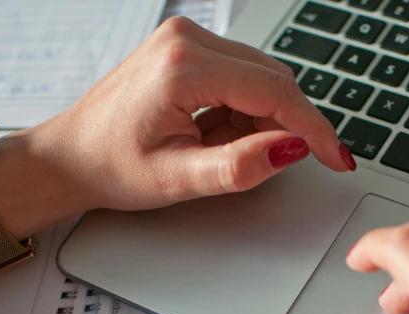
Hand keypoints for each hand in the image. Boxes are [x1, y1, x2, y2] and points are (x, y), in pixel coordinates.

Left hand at [29, 16, 353, 213]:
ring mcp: (188, 38)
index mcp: (183, 66)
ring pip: (262, 78)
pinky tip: (215, 134)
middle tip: (266, 165)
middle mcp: (188, 38)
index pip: (275, 92)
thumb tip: (292, 149)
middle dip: (285, 126)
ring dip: (262, 119)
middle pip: (273, 80)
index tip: (337, 159)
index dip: (313, 129)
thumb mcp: (178, 179)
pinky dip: (245, 110)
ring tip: (219, 150)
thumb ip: (239, 167)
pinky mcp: (188, 48)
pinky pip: (242, 76)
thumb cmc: (111, 166)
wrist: (71, 156)